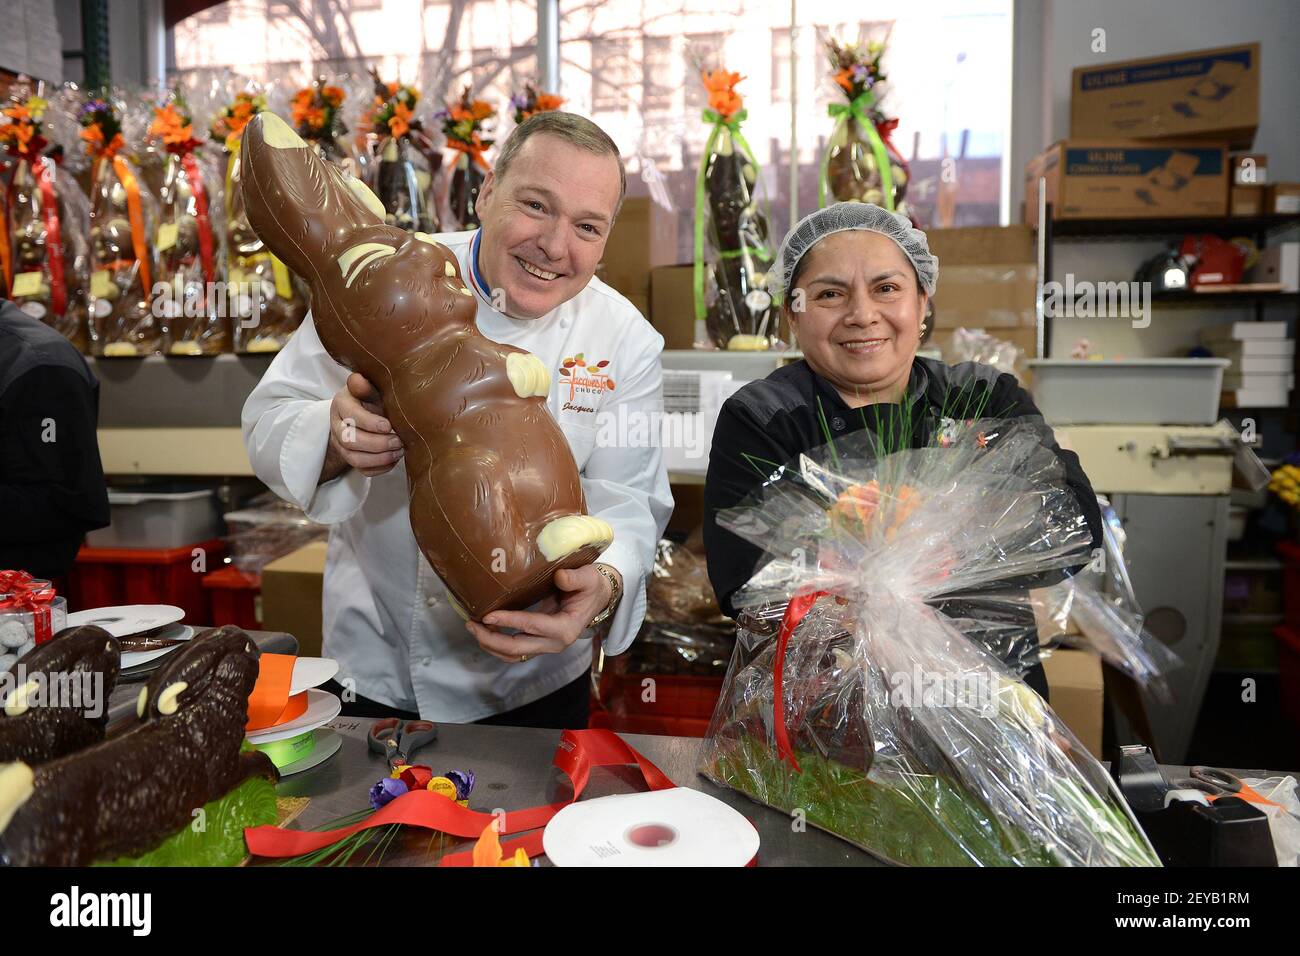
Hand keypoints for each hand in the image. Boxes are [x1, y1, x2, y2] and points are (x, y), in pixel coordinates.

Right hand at [320, 372, 403, 482]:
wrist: (365, 412)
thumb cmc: (371, 397)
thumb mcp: (369, 387)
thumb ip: (364, 385)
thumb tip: (358, 380)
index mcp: (341, 404)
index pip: (351, 416)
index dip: (369, 423)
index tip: (388, 425)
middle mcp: (337, 426)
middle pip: (350, 441)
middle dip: (377, 444)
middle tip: (398, 441)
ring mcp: (342, 445)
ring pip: (354, 459)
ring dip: (379, 458)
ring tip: (399, 451)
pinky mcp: (351, 458)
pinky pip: (362, 470)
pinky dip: (380, 468)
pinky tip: (394, 459)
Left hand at [466, 565, 618, 662]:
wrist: (597, 598)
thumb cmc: (591, 586)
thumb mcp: (588, 577)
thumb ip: (575, 578)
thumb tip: (559, 577)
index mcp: (566, 628)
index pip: (532, 626)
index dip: (509, 622)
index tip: (488, 616)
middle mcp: (555, 643)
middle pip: (517, 649)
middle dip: (491, 639)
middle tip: (471, 624)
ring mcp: (546, 646)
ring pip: (514, 655)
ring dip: (491, 645)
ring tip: (473, 628)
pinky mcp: (539, 644)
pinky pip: (515, 651)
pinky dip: (497, 645)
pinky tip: (485, 631)